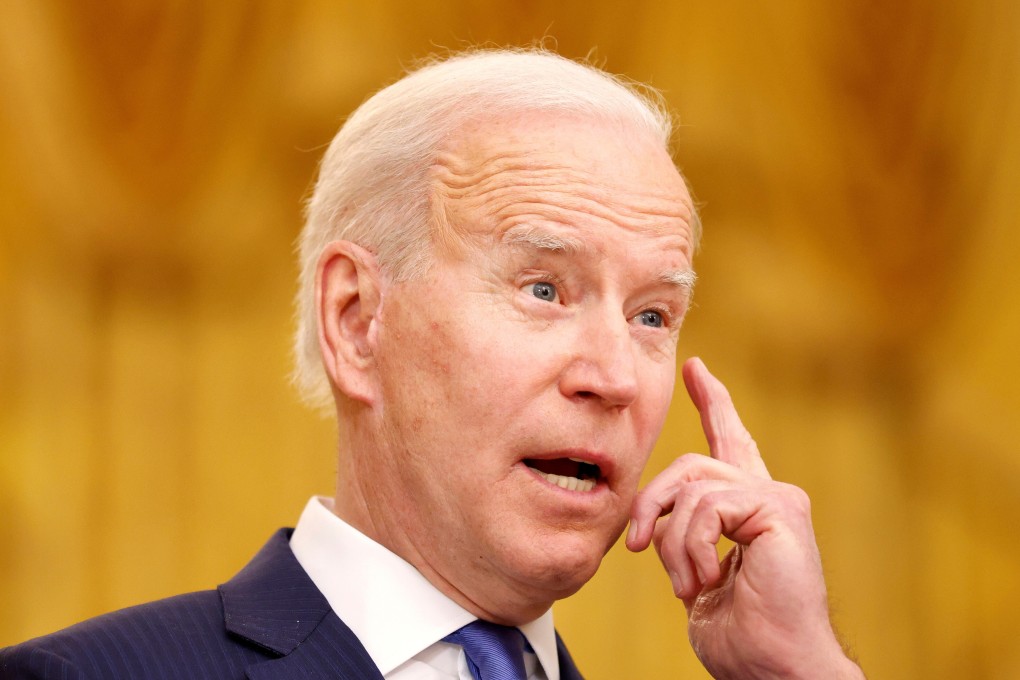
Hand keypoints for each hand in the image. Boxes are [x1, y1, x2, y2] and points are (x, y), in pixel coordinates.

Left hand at [626, 357, 863, 678]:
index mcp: (749, 509)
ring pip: (691, 485)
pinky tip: (707, 579)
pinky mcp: (778, 507)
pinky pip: (706, 506)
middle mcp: (768, 494)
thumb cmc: (742, 637)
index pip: (729, 442)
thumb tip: (655, 523)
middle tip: (635, 544)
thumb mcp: (695, 576)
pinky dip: (692, 547)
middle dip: (652, 501)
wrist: (776, 669)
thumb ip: (683, 535)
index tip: (694, 369)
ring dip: (673, 542)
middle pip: (688, 464)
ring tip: (688, 585)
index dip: (713, 403)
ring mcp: (776, 497)